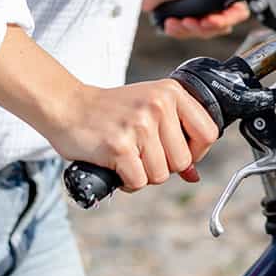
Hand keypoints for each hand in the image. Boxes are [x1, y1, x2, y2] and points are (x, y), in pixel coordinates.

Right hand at [0, 27, 219, 190]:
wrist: (67, 107)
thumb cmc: (110, 111)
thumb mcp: (149, 109)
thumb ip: (176, 136)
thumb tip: (194, 175)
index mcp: (172, 92)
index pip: (208, 133)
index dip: (197, 152)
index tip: (179, 154)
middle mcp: (159, 105)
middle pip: (183, 160)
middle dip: (164, 167)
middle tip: (142, 155)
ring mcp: (139, 125)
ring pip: (161, 175)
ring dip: (143, 175)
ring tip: (127, 158)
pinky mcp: (120, 146)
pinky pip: (139, 182)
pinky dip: (127, 182)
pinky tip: (117, 166)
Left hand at [143, 0, 249, 38]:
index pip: (238, 11)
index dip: (228, 18)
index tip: (213, 19)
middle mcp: (212, 1)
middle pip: (222, 26)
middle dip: (205, 27)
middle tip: (192, 21)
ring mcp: (200, 12)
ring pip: (205, 33)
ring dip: (190, 29)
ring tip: (178, 20)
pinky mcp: (187, 20)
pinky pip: (189, 35)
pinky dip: (179, 31)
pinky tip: (171, 22)